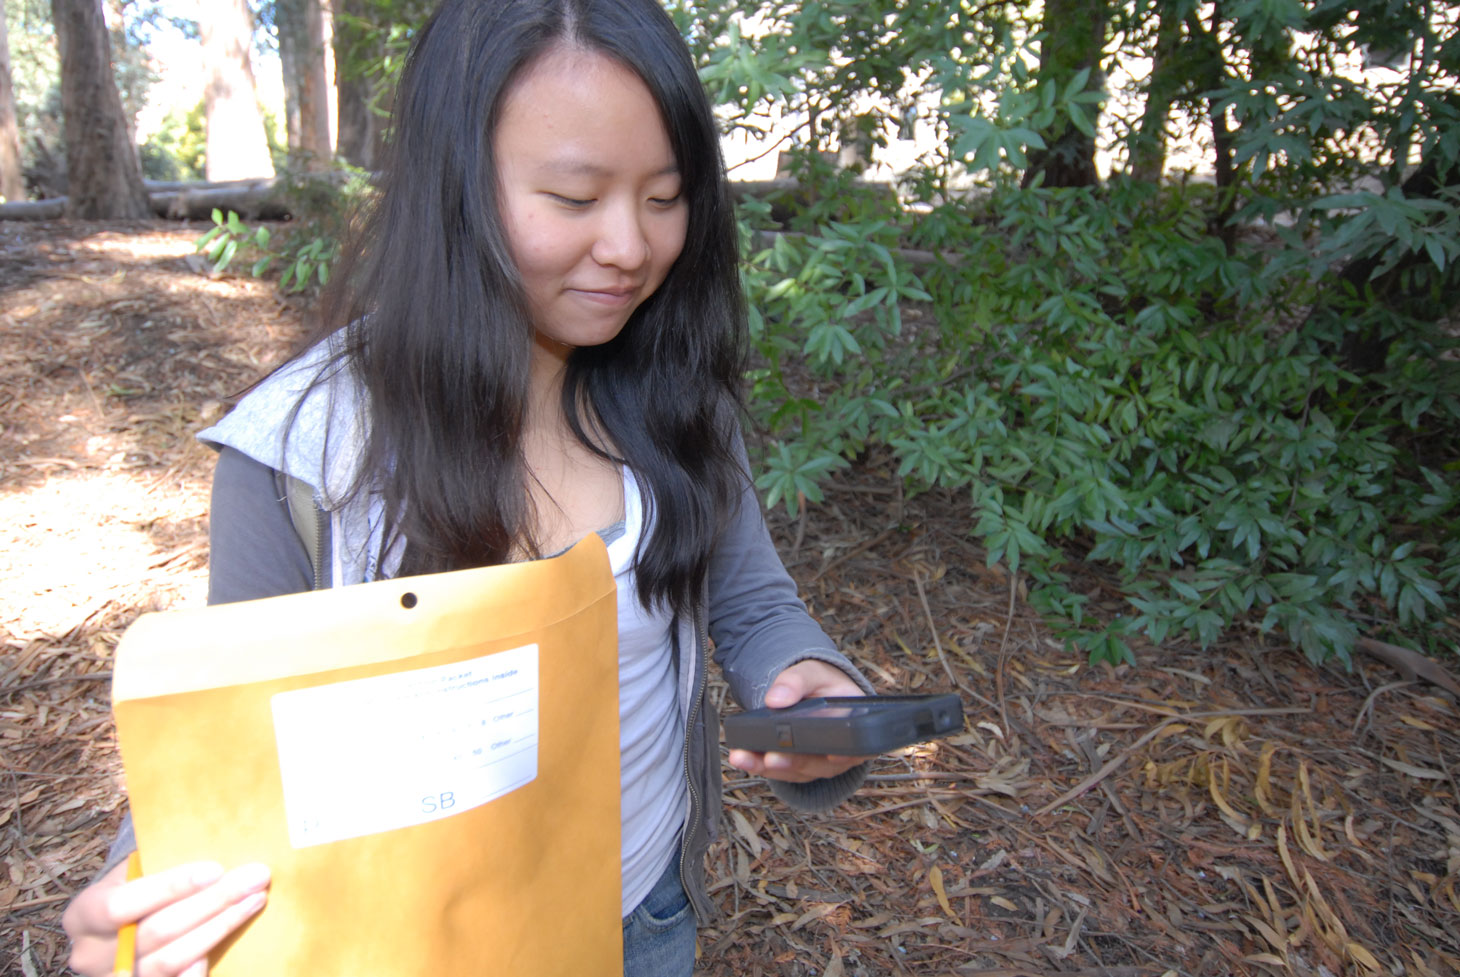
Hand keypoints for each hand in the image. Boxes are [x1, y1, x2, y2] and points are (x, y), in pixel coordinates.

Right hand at [63, 858, 270, 976]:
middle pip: (158, 931)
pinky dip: (206, 961)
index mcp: (83, 915)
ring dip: (220, 927)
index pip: (124, 903)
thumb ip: (156, 861)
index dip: (170, 887)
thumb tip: (210, 839)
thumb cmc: (133, 891)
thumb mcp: (130, 873)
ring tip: (255, 899)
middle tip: (255, 878)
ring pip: (173, 959)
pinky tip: (235, 936)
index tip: (216, 869)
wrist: (116, 934)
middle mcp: (90, 954)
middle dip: (213, 902)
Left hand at [727, 659, 865, 782]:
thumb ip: (798, 681)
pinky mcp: (798, 768)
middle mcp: (842, 753)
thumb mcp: (813, 673)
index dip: (846, 755)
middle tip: (772, 758)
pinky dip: (760, 765)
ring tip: (743, 757)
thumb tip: (775, 700)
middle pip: (821, 765)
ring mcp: (819, 764)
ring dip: (768, 767)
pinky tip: (742, 757)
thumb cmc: (822, 684)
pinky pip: (781, 771)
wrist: (813, 694)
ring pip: (797, 772)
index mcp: (856, 726)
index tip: (832, 756)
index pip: (860, 747)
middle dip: (794, 763)